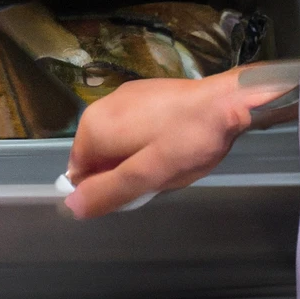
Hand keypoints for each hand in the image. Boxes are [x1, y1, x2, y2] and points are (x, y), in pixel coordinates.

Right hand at [65, 65, 296, 218]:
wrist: (228, 100)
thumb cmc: (187, 140)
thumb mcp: (147, 175)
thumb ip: (108, 192)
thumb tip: (70, 207)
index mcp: (95, 126)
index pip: (79, 172)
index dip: (107, 188)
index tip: (138, 187)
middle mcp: (103, 106)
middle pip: (99, 157)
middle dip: (124, 172)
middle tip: (158, 175)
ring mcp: (125, 95)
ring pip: (119, 144)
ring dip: (138, 158)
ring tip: (170, 159)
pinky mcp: (147, 92)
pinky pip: (134, 127)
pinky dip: (149, 141)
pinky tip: (176, 142)